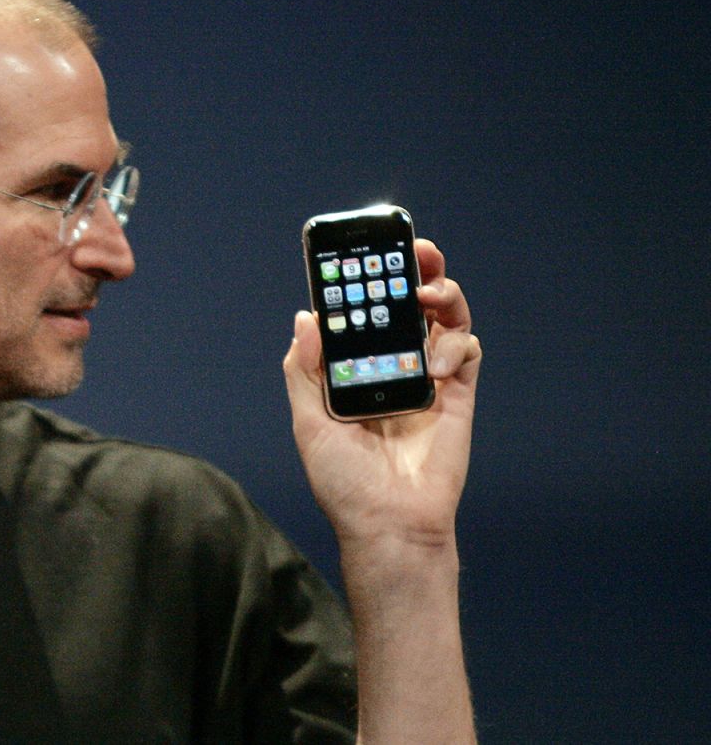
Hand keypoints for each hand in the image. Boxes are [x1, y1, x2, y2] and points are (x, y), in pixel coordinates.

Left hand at [282, 239, 481, 547]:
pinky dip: (457, 344)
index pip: (363, 312)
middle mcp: (392, 366)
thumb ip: (305, 371)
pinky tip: (439, 363)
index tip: (364, 249)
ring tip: (430, 292)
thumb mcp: (309, 423)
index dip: (366, 280)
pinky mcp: (458, 395)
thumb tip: (306, 317)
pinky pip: (467, 351)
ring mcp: (428, 378)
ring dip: (442, 294)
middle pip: (408, 305)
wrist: (390, 524)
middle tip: (415, 248)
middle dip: (414, 270)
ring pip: (443, 318)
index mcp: (355, 369)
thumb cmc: (344, 481)